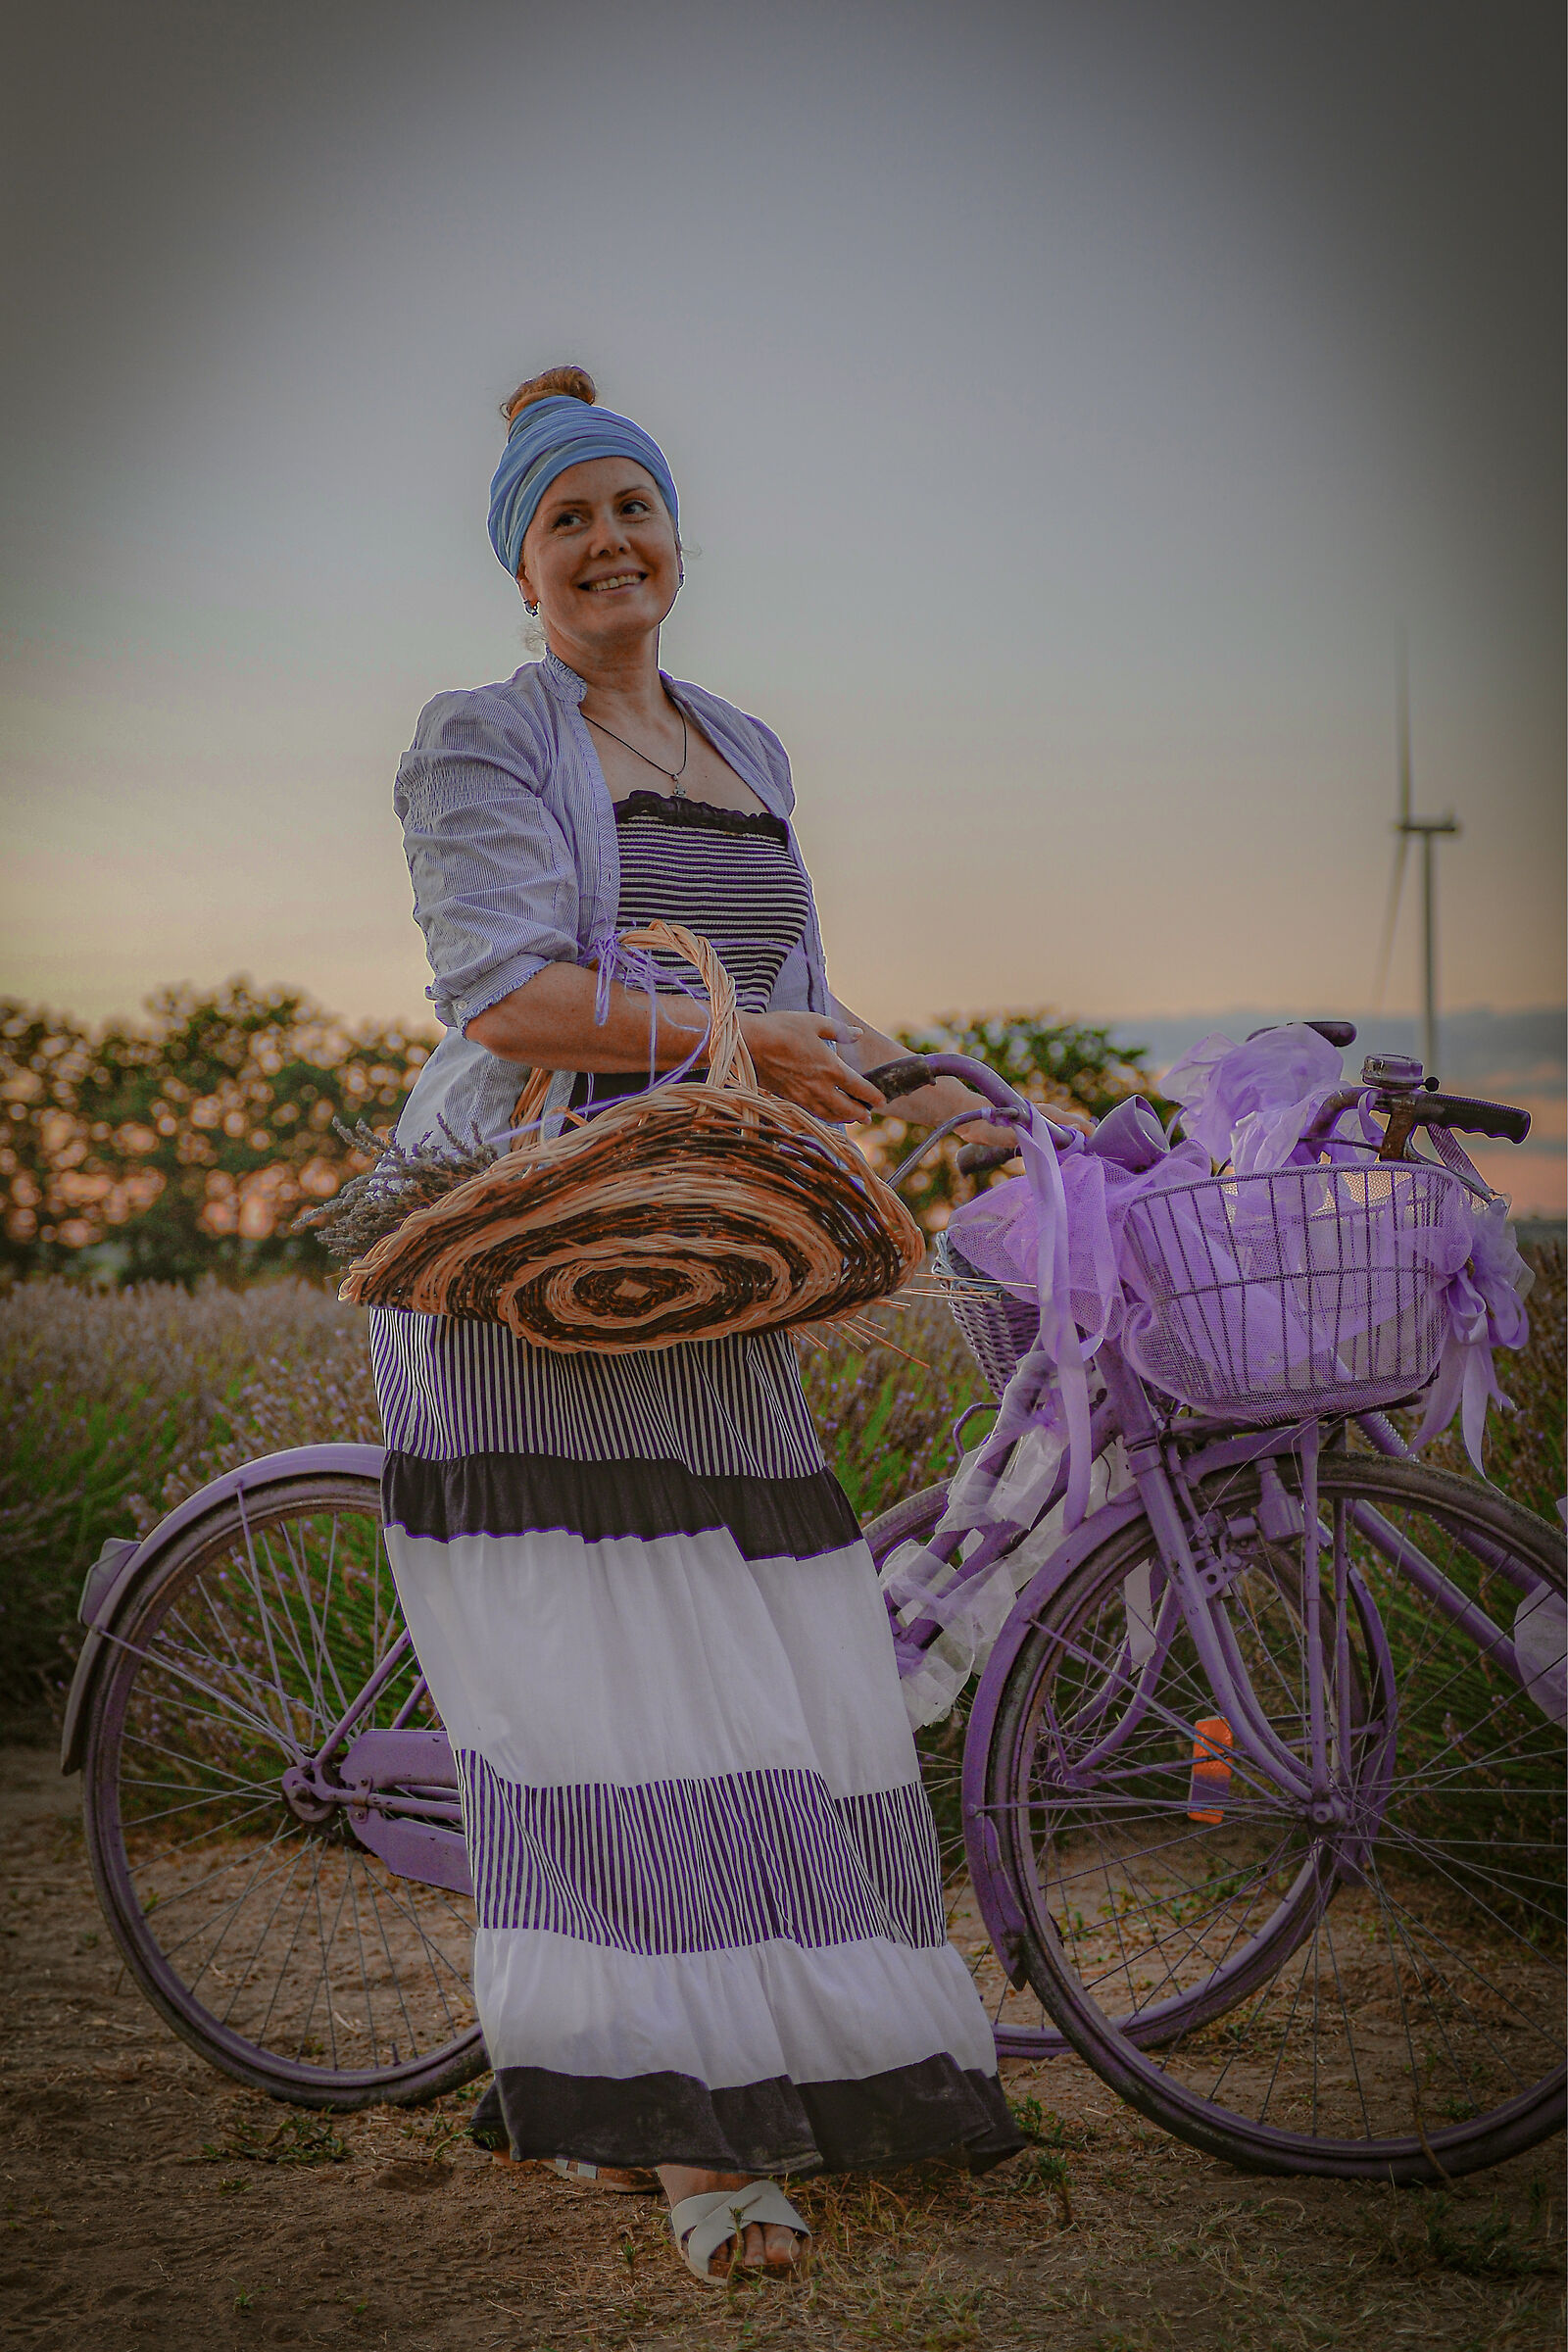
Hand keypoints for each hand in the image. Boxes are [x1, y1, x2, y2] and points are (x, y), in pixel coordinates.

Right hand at [739, 1012, 886, 1121]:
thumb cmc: (781, 1028)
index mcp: (831, 1067)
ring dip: (844, 1119)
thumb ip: (839, 1030)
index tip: (882, 1101)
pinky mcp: (790, 1098)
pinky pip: (813, 1112)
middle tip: (870, 1116)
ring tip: (852, 1119)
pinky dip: (825, 1116)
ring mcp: (804, 1095)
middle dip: (861, 1113)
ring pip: (830, 1115)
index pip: (859, 1088)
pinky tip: (827, 1114)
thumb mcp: (814, 1022)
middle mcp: (820, 1086)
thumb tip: (858, 1034)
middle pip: (847, 1109)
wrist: (749, 1043)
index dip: (873, 1096)